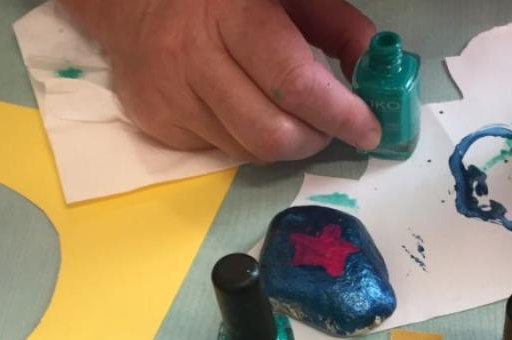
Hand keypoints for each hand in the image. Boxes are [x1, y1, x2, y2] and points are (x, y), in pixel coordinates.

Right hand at [61, 0, 381, 161]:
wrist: (134, 2)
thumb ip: (337, 28)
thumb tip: (377, 73)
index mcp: (235, 12)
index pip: (294, 82)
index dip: (339, 114)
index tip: (369, 129)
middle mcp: (196, 56)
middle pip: (271, 133)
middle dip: (315, 140)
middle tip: (330, 128)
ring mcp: (172, 95)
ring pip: (248, 152)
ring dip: (284, 145)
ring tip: (290, 118)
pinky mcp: (157, 124)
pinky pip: (221, 153)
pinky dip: (247, 142)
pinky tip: (244, 112)